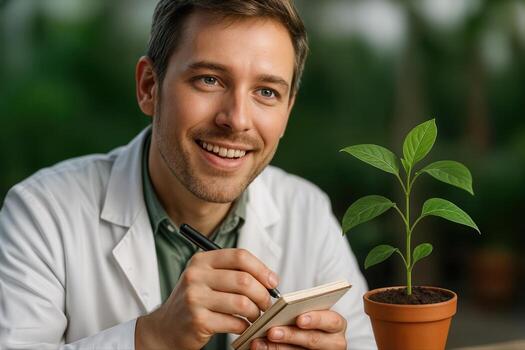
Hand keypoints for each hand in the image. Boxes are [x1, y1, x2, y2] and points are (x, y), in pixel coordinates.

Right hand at [135, 248, 278, 349]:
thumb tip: (270, 279)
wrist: (166, 328)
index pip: (239, 256)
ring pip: (242, 303)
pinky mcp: (198, 320)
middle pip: (244, 280)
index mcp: (201, 261)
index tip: (272, 282)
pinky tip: (244, 327)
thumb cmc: (195, 301)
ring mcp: (195, 298)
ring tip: (256, 316)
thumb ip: (233, 273)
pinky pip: (234, 322)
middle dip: (263, 294)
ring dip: (256, 313)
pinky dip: (245, 327)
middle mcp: (195, 276)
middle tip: (267, 304)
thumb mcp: (207, 278)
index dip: (261, 269)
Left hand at [250, 310, 346, 349]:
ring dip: (278, 348)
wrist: (306, 338)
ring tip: (260, 342)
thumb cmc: (309, 321)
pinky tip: (263, 348)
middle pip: (314, 340)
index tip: (300, 319)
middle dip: (291, 335)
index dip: (316, 319)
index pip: (332, 320)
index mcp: (335, 324)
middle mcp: (334, 342)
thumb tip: (281, 309)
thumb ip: (300, 311)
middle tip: (272, 331)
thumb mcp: (309, 313)